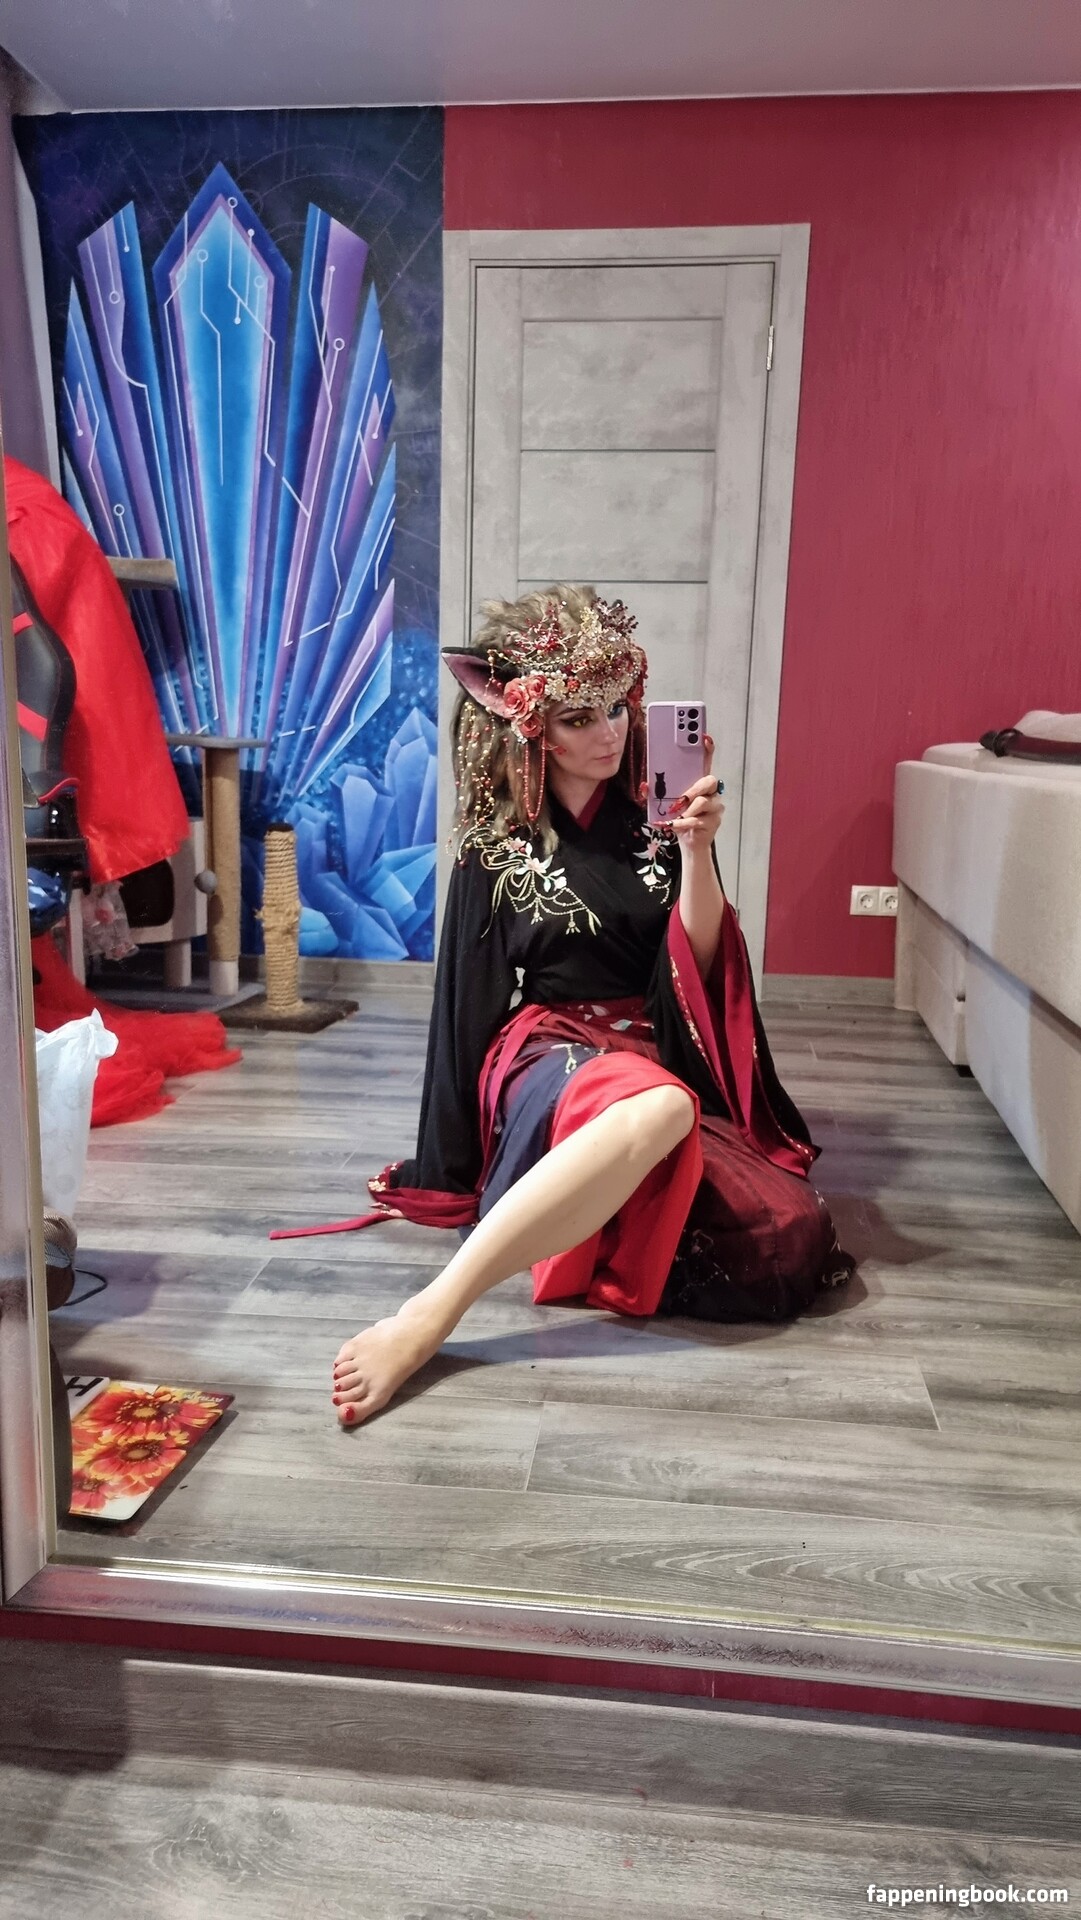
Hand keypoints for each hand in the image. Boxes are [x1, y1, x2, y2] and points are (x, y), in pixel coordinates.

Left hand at [667, 735, 724, 855]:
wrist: (690, 841)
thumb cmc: (679, 817)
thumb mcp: (664, 804)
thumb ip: (656, 793)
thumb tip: (645, 785)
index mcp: (699, 782)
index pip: (706, 761)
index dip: (707, 749)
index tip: (703, 737)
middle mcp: (711, 791)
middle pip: (708, 781)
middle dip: (692, 789)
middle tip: (679, 799)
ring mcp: (714, 805)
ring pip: (703, 802)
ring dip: (686, 810)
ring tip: (675, 816)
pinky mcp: (714, 821)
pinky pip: (698, 819)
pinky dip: (683, 823)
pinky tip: (674, 825)